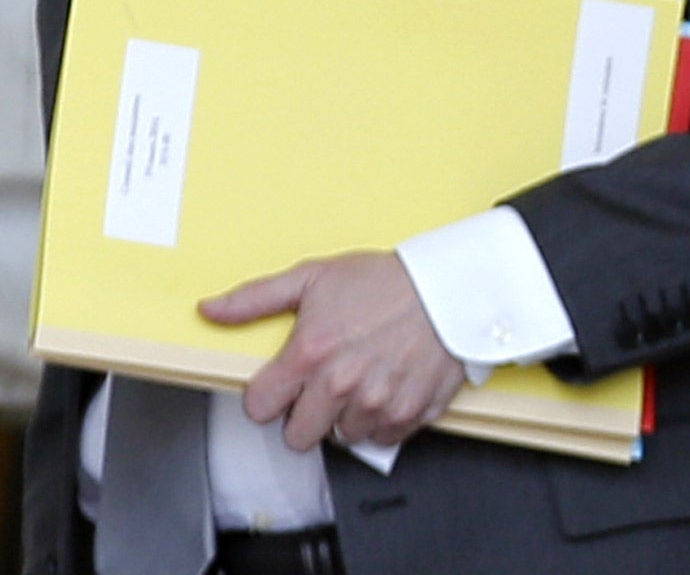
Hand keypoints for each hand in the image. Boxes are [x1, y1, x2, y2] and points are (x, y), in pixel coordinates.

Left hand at [202, 250, 465, 451]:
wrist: (452, 285)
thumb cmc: (387, 280)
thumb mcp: (315, 276)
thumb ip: (257, 298)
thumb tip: (210, 309)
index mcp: (311, 353)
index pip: (259, 408)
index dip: (269, 395)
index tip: (285, 383)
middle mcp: (341, 384)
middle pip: (297, 436)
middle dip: (306, 413)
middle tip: (327, 386)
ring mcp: (377, 402)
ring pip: (341, 438)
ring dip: (348, 417)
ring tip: (363, 383)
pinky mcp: (410, 412)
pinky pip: (383, 438)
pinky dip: (384, 421)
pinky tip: (388, 391)